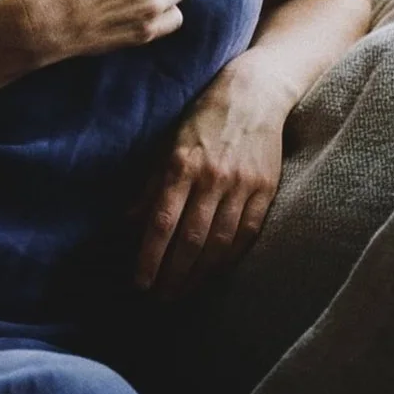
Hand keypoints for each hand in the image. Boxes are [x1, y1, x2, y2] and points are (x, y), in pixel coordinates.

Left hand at [132, 70, 285, 297]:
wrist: (254, 95)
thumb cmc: (203, 120)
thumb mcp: (167, 146)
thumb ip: (149, 187)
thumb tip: (127, 224)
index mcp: (183, 166)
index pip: (162, 222)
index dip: (149, 257)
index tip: (139, 282)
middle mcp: (213, 178)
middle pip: (191, 240)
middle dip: (173, 275)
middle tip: (159, 298)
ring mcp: (243, 186)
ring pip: (220, 243)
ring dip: (200, 274)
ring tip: (184, 292)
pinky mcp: (266, 190)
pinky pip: (248, 234)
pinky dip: (230, 258)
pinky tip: (215, 272)